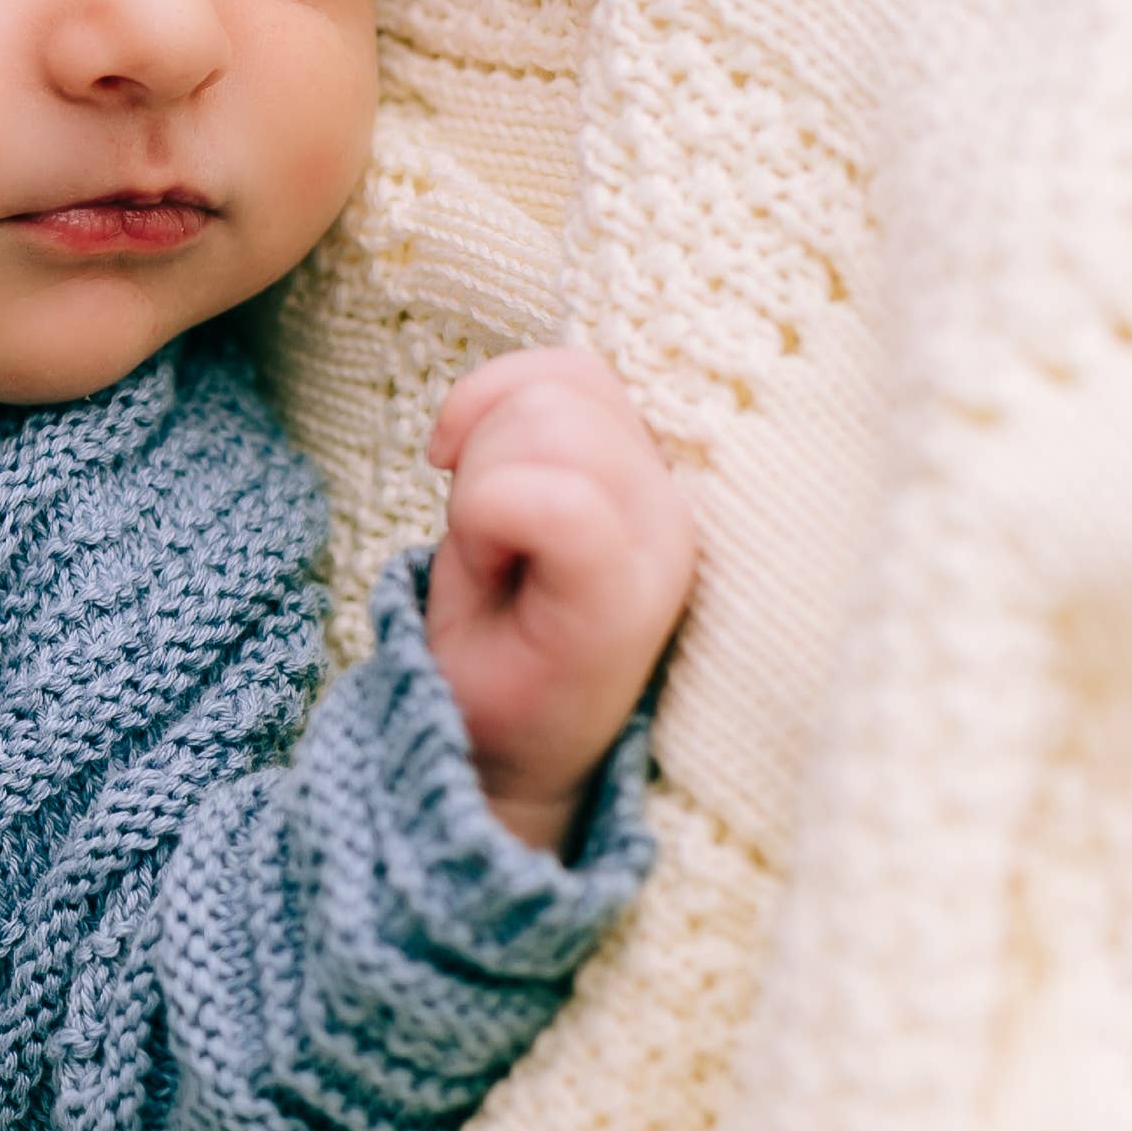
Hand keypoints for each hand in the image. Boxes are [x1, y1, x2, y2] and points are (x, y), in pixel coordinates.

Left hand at [424, 347, 695, 852]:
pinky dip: (487, 521)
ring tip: (495, 561)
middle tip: (483, 540)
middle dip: (483, 450)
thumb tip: (493, 395)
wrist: (491, 757)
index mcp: (648, 478)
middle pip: (560, 390)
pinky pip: (549, 499)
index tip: (458, 474)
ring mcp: (661, 550)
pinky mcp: (629, 598)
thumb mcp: (501, 501)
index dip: (490, 400)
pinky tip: (492, 573)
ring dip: (482, 490)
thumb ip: (524, 429)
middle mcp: (673, 507)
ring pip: (551, 427)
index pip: (576, 373)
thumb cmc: (497, 637)